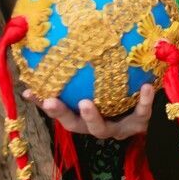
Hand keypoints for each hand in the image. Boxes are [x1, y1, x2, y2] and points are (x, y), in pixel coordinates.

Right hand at [21, 81, 156, 139]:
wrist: (148, 110)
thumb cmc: (116, 94)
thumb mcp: (95, 85)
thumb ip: (76, 75)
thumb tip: (54, 51)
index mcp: (83, 118)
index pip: (59, 113)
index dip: (44, 105)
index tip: (30, 92)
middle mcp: (97, 126)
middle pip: (75, 126)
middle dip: (62, 114)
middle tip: (52, 102)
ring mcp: (117, 128)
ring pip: (102, 129)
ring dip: (92, 117)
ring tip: (86, 103)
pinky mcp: (139, 124)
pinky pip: (142, 113)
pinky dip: (144, 101)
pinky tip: (146, 86)